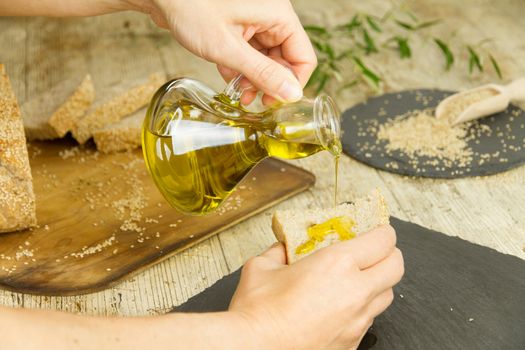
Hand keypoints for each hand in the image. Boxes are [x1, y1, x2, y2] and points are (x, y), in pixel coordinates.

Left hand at [126, 0, 316, 103]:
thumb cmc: (192, 9)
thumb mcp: (229, 48)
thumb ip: (263, 73)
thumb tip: (292, 94)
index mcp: (278, 16)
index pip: (304, 57)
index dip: (292, 84)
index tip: (274, 102)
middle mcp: (271, 18)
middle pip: (285, 60)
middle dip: (269, 83)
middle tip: (252, 100)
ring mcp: (256, 22)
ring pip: (267, 60)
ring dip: (254, 79)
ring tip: (238, 92)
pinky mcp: (241, 28)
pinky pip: (251, 55)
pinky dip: (242, 69)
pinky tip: (228, 77)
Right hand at [228, 225, 403, 349]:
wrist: (253, 349)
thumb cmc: (257, 312)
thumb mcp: (261, 266)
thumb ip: (279, 252)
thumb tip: (284, 248)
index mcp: (336, 264)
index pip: (383, 240)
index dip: (382, 231)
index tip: (375, 229)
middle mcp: (355, 292)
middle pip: (396, 266)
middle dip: (388, 254)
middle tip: (372, 251)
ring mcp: (357, 321)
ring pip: (386, 295)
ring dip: (376, 282)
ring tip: (354, 280)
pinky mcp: (352, 342)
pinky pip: (368, 320)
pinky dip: (361, 309)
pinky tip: (338, 307)